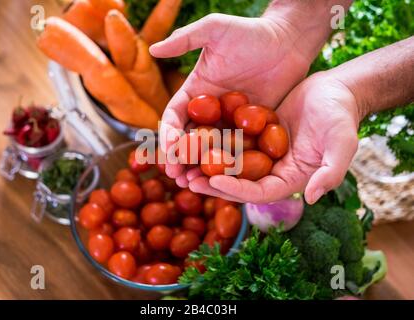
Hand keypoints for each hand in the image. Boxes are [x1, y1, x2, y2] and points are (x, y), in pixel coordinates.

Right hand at [150, 13, 315, 185]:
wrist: (288, 41)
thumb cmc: (251, 32)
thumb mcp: (215, 29)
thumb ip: (184, 39)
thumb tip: (152, 49)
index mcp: (195, 91)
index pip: (174, 116)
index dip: (168, 134)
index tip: (168, 151)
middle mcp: (209, 110)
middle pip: (188, 138)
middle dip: (179, 158)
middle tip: (175, 176)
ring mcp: (230, 121)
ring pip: (210, 150)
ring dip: (199, 168)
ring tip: (192, 184)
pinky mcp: (251, 129)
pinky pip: (237, 150)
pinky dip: (228, 166)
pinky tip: (224, 180)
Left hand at [189, 72, 359, 203]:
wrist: (336, 91)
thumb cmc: (342, 116)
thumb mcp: (342, 143)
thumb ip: (330, 172)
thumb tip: (312, 197)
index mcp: (290, 179)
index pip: (258, 192)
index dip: (236, 190)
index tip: (213, 182)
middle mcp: (273, 171)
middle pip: (238, 183)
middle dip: (212, 183)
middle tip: (186, 180)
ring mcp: (262, 154)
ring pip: (229, 164)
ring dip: (205, 166)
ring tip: (182, 164)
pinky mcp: (254, 136)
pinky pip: (230, 142)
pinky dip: (212, 143)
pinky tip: (192, 138)